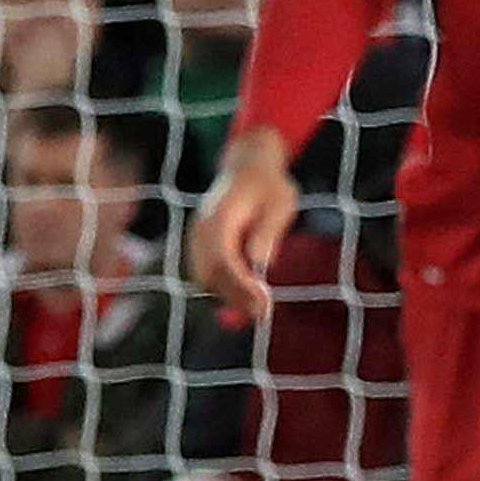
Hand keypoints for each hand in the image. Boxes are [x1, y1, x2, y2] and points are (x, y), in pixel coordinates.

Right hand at [189, 132, 299, 323]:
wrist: (248, 167)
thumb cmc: (269, 185)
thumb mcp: (281, 202)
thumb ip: (269, 230)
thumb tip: (258, 262)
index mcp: (219, 215)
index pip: (222, 258)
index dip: (240, 285)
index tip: (262, 304)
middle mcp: (201, 229)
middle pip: (207, 273)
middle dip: (233, 297)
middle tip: (264, 313)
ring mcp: (198, 238)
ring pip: (204, 277)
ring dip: (229, 295)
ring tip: (260, 308)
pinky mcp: (203, 246)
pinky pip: (208, 273)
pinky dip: (226, 288)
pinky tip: (249, 298)